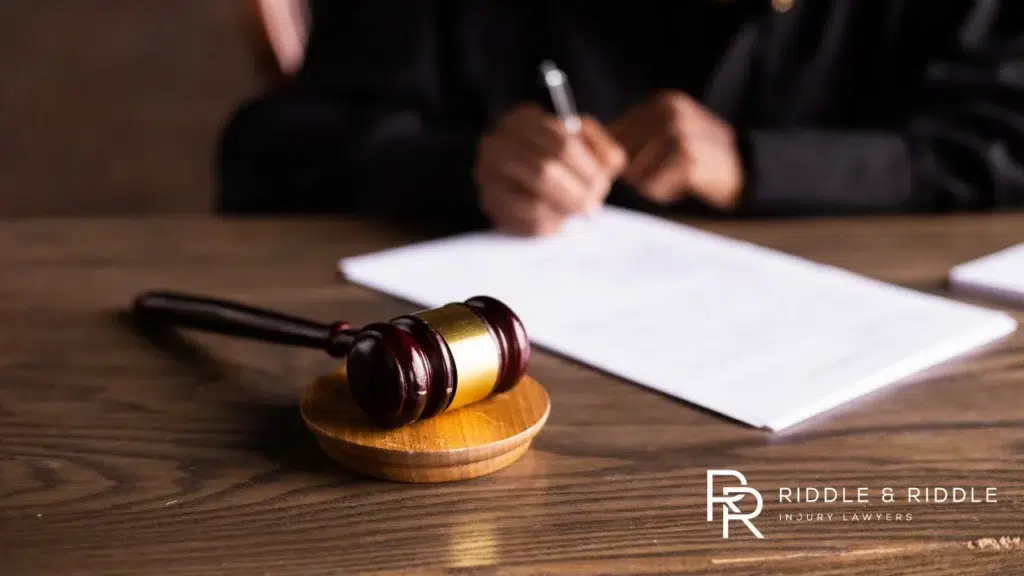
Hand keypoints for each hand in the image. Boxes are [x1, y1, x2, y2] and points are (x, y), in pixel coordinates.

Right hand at [474, 103, 625, 235]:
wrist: (518, 171)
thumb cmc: (556, 154)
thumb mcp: (582, 139)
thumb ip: (602, 148)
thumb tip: (610, 166)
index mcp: (523, 120)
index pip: (562, 144)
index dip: (588, 168)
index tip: (602, 182)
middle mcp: (497, 145)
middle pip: (545, 172)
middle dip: (577, 193)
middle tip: (593, 204)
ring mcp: (488, 176)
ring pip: (534, 202)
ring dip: (564, 211)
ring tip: (576, 210)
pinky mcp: (490, 204)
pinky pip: (526, 223)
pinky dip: (550, 225)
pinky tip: (559, 220)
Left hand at [610, 91, 743, 210]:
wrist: (746, 169)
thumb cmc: (700, 155)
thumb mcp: (671, 131)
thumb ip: (636, 135)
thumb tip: (594, 152)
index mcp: (662, 102)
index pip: (614, 134)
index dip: (619, 158)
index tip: (635, 167)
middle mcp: (669, 112)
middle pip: (622, 156)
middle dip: (637, 172)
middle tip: (665, 172)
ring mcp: (679, 134)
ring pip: (636, 174)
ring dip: (651, 184)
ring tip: (676, 176)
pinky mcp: (686, 159)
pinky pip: (653, 187)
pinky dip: (664, 193)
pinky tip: (684, 184)